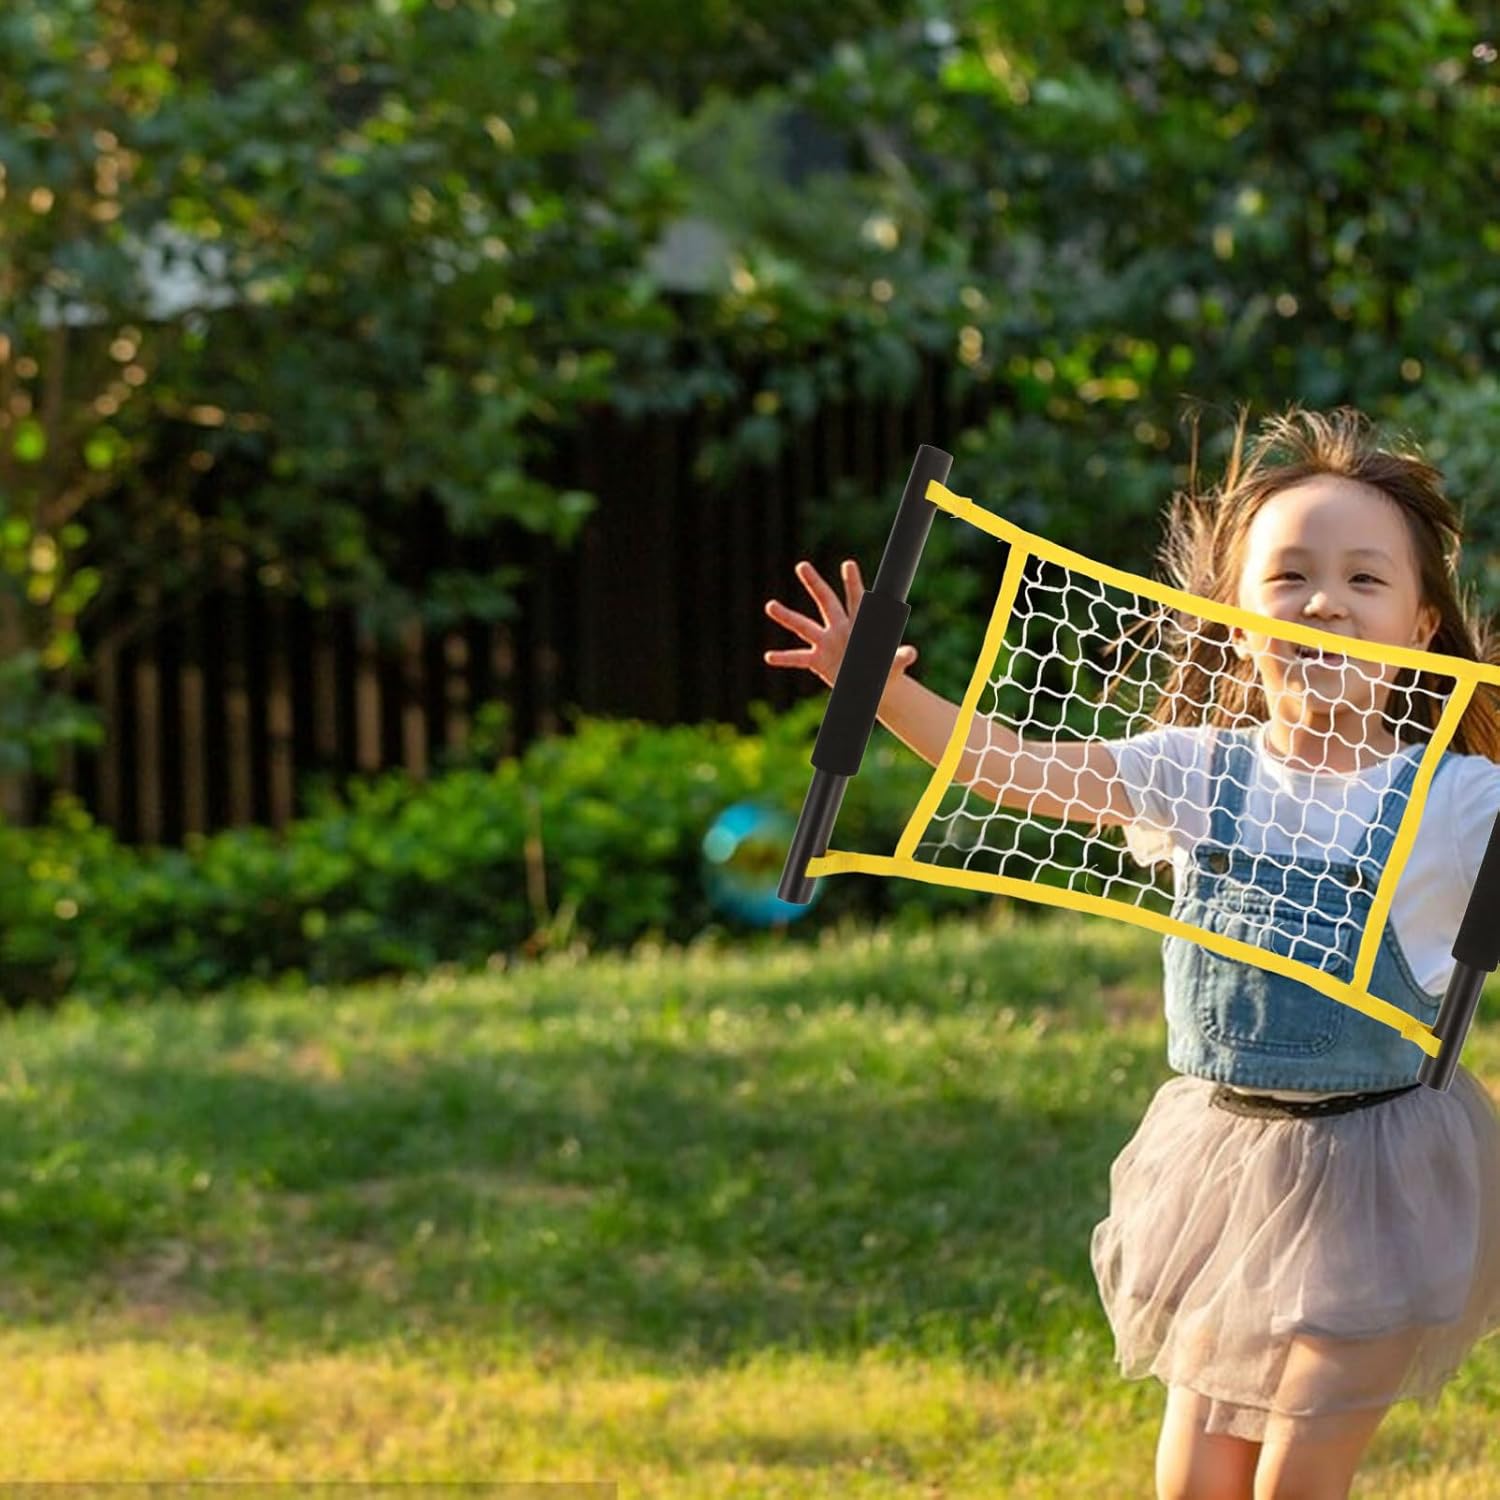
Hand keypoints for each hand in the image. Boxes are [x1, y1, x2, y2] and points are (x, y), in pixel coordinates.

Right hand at [762, 558, 918, 691]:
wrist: (873, 686)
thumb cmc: (886, 669)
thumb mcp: (895, 664)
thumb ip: (901, 657)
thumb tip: (911, 653)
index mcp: (861, 623)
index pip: (857, 599)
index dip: (853, 583)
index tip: (848, 564)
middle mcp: (840, 627)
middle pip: (826, 602)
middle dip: (815, 584)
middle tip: (802, 565)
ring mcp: (826, 642)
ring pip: (804, 626)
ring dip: (787, 616)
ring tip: (770, 605)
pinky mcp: (817, 660)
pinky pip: (798, 658)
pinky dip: (785, 658)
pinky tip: (769, 657)